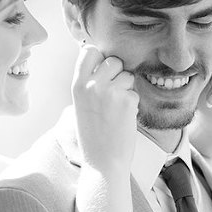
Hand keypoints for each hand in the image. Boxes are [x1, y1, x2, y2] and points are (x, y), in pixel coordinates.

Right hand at [72, 45, 138, 171]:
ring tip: (116, 109)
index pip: (89, 51)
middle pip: (113, 60)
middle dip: (117, 73)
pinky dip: (132, 103)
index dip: (99, 57)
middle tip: (112, 94)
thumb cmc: (92, 134)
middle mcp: (91, 84)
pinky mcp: (127, 100)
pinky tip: (122, 118)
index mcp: (76, 85)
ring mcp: (109, 91)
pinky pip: (135, 91)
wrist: (102, 160)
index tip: (102, 69)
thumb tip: (105, 61)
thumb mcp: (81, 104)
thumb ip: (89, 83)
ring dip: (126, 88)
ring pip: (127, 75)